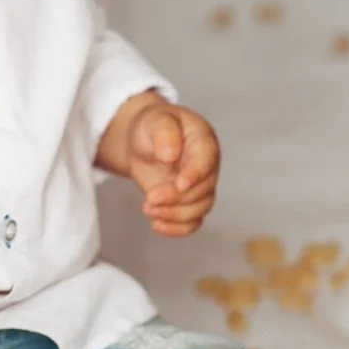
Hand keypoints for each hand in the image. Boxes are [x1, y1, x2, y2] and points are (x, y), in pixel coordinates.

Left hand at [124, 100, 220, 236]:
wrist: (142, 140)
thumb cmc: (153, 125)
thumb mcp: (156, 119)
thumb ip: (164, 132)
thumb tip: (170, 154)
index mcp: (204, 142)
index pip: (206, 163)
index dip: (194, 176)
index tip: (178, 184)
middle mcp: (206, 168)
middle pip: (202, 192)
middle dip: (175, 199)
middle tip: (150, 198)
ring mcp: (198, 187)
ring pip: (198, 211)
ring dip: (173, 215)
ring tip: (148, 208)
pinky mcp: (187, 203)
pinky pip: (190, 223)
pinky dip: (176, 229)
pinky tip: (157, 225)